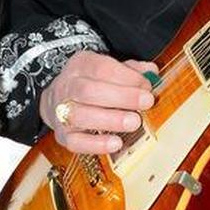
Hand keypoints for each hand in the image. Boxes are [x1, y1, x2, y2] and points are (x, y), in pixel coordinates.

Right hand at [40, 51, 156, 153]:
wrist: (58, 100)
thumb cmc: (93, 84)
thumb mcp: (109, 69)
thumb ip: (131, 70)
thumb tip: (151, 73)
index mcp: (80, 65)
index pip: (100, 68)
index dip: (125, 77)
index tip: (146, 86)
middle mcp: (66, 87)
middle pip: (88, 91)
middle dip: (121, 97)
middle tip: (146, 103)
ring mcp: (61, 112)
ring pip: (80, 116)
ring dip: (110, 120)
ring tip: (134, 122)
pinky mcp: (63, 135)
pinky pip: (76, 142)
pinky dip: (96, 144)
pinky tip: (116, 143)